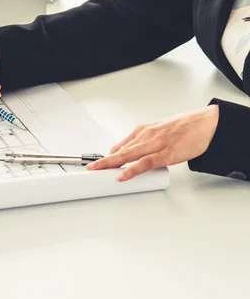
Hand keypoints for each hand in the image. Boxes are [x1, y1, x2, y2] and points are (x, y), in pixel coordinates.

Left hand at [87, 105, 218, 180]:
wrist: (207, 123)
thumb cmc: (186, 128)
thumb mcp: (160, 132)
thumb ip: (147, 142)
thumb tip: (137, 153)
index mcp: (144, 131)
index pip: (120, 145)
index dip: (107, 156)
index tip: (96, 164)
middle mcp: (146, 135)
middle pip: (120, 150)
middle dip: (103, 161)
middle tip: (90, 168)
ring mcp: (155, 144)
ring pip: (128, 155)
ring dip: (111, 164)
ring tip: (98, 172)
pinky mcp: (166, 153)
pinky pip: (145, 163)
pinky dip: (132, 170)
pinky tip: (122, 175)